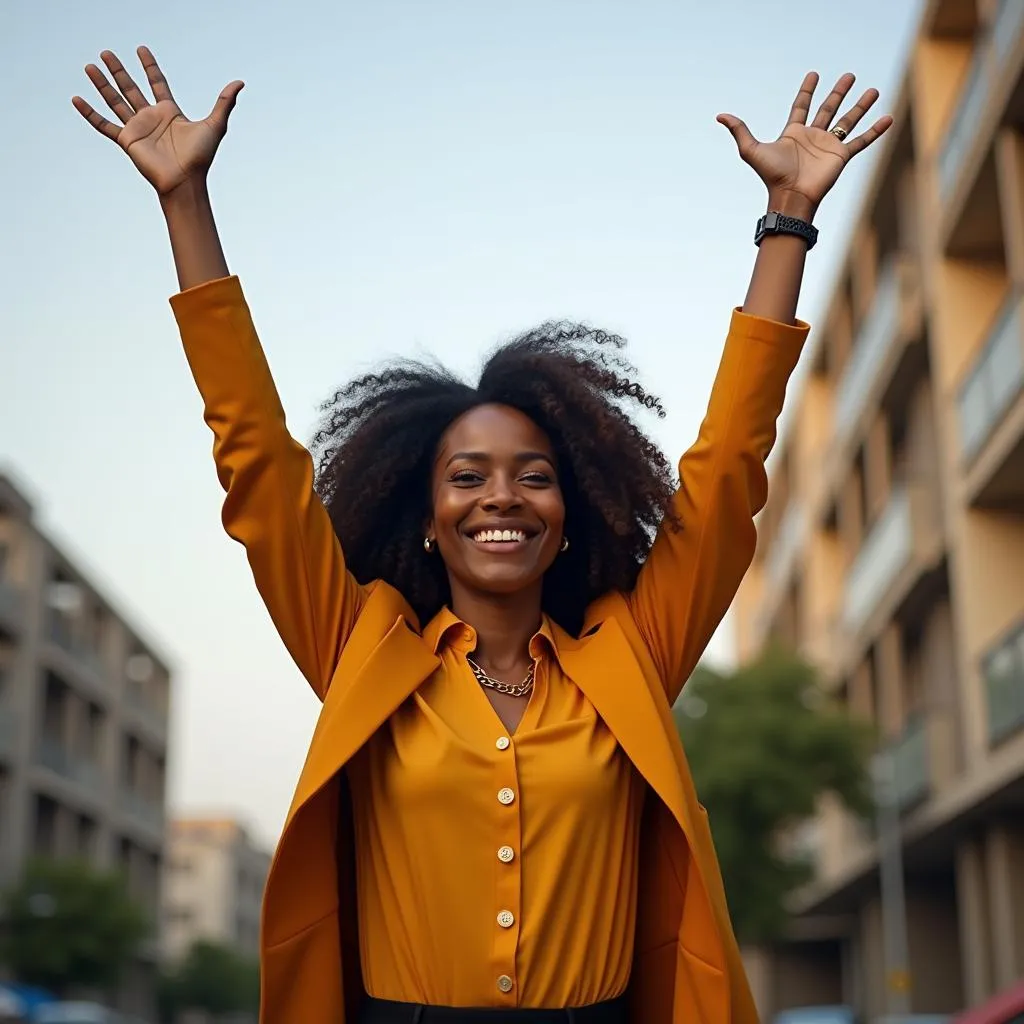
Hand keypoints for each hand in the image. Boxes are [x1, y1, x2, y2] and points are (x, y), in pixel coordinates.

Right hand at [72, 47, 243, 196]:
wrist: (185, 181)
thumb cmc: (201, 157)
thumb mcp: (215, 125)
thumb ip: (225, 103)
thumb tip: (240, 82)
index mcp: (169, 111)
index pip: (157, 83)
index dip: (150, 66)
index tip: (141, 50)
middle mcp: (151, 117)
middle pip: (131, 88)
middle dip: (119, 70)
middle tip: (106, 52)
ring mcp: (137, 128)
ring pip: (115, 100)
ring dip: (102, 84)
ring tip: (90, 66)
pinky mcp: (127, 140)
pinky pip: (103, 124)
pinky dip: (89, 113)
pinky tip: (76, 99)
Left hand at [718, 72, 891, 218]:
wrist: (790, 197)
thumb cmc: (771, 176)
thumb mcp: (751, 150)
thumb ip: (739, 130)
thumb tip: (720, 115)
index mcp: (793, 133)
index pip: (801, 106)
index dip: (807, 91)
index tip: (813, 75)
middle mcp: (813, 137)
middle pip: (829, 109)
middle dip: (839, 92)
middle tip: (849, 75)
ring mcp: (828, 146)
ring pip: (848, 120)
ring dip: (860, 105)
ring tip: (873, 89)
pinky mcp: (841, 156)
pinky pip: (861, 140)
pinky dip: (875, 131)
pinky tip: (888, 118)